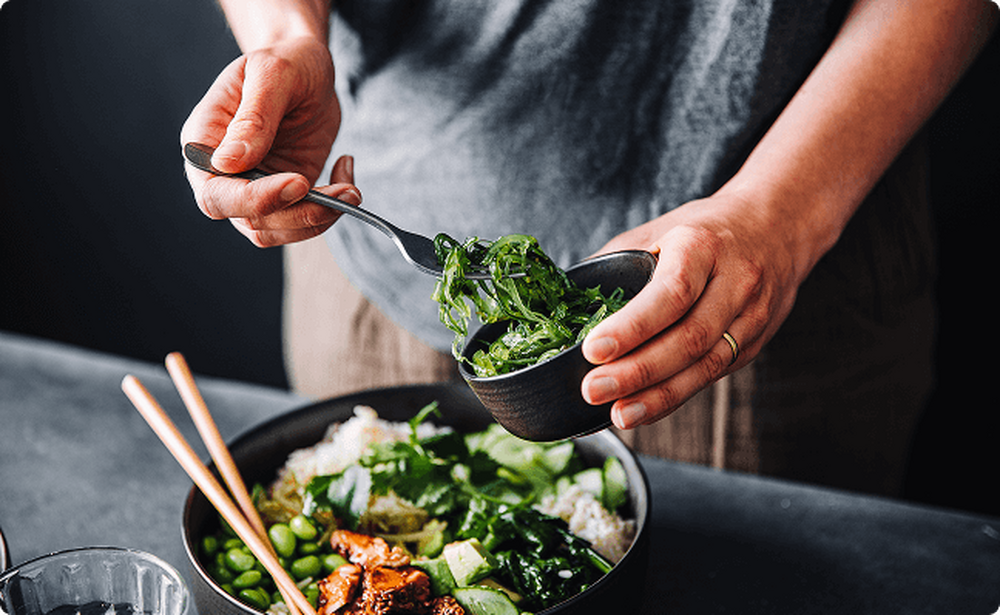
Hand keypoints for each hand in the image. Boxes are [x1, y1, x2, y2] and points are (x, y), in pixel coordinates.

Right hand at [180, 36, 359, 245]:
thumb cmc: (287, 61)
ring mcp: (254, 189)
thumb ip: (253, 117)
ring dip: (318, 219)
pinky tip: (346, 179)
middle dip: (297, 214)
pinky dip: (330, 212)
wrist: (310, 70)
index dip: (253, 199)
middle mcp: (223, 174)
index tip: (298, 183)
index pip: (215, 193)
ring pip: (275, 231)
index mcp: (204, 142)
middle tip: (343, 193)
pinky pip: (301, 224)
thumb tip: (228, 163)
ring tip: (351, 191)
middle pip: (247, 220)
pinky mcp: (285, 197)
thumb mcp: (273, 74)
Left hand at [580, 189, 804, 428]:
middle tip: (594, 389)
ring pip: (705, 366)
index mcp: (703, 246)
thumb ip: (616, 262)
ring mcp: (751, 316)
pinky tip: (645, 408)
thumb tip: (568, 300)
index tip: (593, 349)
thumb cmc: (705, 231)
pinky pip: (712, 376)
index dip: (632, 326)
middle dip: (638, 371)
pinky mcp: (753, 344)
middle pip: (688, 338)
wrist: (778, 228)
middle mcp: (735, 282)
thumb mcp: (659, 230)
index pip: (670, 293)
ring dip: (658, 396)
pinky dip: (675, 396)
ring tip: (618, 413)